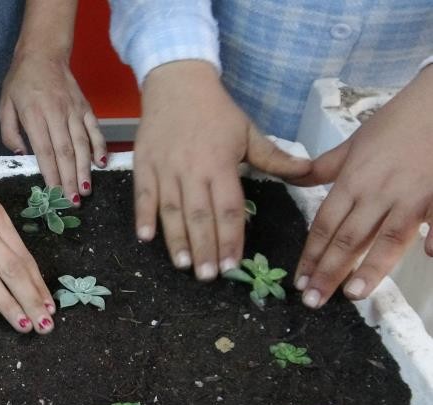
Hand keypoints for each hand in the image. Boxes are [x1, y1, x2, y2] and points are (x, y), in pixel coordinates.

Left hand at [0, 51, 105, 204]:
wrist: (43, 54)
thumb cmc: (20, 82)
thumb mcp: (4, 105)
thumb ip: (10, 132)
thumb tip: (22, 155)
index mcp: (34, 116)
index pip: (45, 151)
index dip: (51, 174)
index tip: (55, 193)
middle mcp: (57, 115)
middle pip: (65, 152)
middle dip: (70, 179)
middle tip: (73, 201)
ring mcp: (74, 111)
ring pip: (82, 144)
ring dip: (85, 170)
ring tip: (87, 190)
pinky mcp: (85, 107)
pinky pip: (95, 129)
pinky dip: (99, 147)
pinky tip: (101, 164)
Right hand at [134, 60, 310, 280]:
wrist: (176, 82)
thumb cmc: (215, 110)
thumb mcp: (248, 131)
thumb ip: (275, 158)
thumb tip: (309, 173)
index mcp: (221, 163)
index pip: (228, 208)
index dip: (231, 237)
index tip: (233, 263)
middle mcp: (192, 170)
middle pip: (199, 216)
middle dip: (205, 248)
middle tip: (209, 276)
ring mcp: (165, 169)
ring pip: (171, 211)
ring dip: (176, 241)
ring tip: (183, 265)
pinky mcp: (143, 166)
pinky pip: (142, 196)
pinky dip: (143, 217)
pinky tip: (146, 238)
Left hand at [288, 66, 432, 307]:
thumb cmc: (396, 122)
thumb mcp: (354, 143)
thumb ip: (325, 168)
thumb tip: (294, 176)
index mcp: (353, 181)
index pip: (324, 225)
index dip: (310, 254)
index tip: (299, 280)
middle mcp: (378, 192)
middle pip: (348, 237)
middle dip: (328, 271)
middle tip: (313, 300)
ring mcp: (412, 194)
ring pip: (388, 237)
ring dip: (370, 268)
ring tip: (353, 294)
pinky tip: (430, 256)